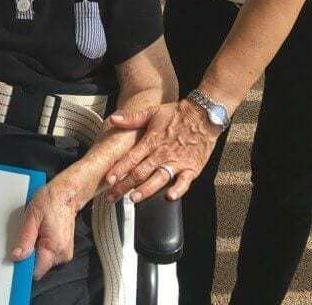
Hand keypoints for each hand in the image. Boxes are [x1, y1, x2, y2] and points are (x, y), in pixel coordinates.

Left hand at [10, 175, 80, 279]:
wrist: (67, 192)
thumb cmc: (51, 200)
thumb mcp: (33, 215)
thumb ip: (25, 238)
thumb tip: (16, 257)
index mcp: (55, 248)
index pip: (35, 271)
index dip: (24, 265)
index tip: (17, 256)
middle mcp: (62, 255)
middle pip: (39, 267)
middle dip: (30, 255)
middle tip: (29, 235)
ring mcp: (65, 253)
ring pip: (43, 261)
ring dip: (36, 250)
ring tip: (37, 231)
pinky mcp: (64, 249)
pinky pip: (48, 255)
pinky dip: (42, 247)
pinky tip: (42, 233)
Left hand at [104, 100, 221, 202]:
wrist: (203, 114)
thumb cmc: (177, 113)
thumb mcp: (153, 112)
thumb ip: (132, 118)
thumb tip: (113, 119)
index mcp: (151, 141)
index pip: (131, 158)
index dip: (118, 169)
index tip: (108, 179)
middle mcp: (162, 153)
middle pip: (140, 172)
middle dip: (124, 186)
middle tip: (111, 196)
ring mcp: (176, 162)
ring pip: (158, 178)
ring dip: (145, 190)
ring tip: (133, 199)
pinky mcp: (191, 168)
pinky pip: (184, 182)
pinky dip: (177, 190)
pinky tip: (169, 197)